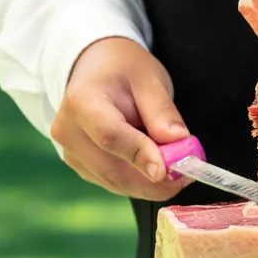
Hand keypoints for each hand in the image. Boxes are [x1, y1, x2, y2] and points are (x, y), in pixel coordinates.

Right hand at [51, 37, 191, 200]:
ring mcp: (72, 155)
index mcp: (81, 103)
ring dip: (152, 186)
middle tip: (188, 175)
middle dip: (154, 182)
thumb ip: (162, 111)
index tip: (168, 169)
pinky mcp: (83, 168)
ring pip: (117, 183)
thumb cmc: (122, 71)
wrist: (94, 71)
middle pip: (113, 170)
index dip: (140, 155)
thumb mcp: (149, 79)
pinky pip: (116, 184)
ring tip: (180, 172)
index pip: (110, 136)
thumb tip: (179, 142)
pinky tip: (160, 170)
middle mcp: (69, 134)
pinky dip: (142, 183)